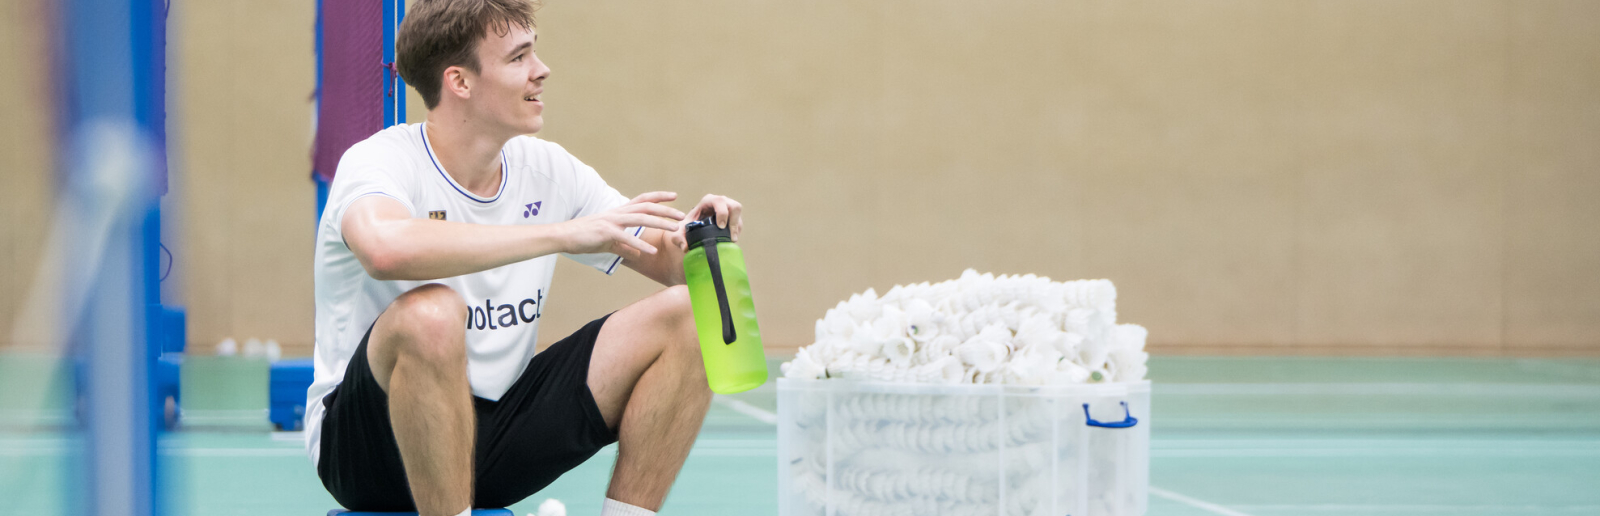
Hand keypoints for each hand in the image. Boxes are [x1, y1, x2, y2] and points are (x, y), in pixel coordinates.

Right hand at [562, 192, 683, 258]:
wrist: (564, 236)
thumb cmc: (584, 238)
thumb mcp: (608, 242)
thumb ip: (624, 247)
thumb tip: (637, 253)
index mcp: (619, 212)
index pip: (642, 199)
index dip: (659, 196)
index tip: (674, 196)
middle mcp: (618, 213)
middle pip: (646, 207)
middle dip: (666, 209)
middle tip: (682, 214)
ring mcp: (612, 221)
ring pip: (641, 218)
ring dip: (660, 222)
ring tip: (674, 228)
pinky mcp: (606, 233)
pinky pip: (626, 238)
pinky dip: (640, 244)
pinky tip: (651, 251)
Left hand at [680, 194, 742, 249]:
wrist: (692, 229)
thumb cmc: (686, 227)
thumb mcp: (679, 232)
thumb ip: (678, 239)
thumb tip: (685, 247)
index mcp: (708, 201)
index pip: (719, 201)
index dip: (722, 213)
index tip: (721, 227)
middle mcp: (720, 202)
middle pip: (734, 206)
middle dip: (734, 221)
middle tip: (730, 236)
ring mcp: (728, 209)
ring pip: (739, 216)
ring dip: (736, 228)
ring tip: (730, 240)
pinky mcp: (733, 217)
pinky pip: (739, 223)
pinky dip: (736, 232)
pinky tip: (730, 240)